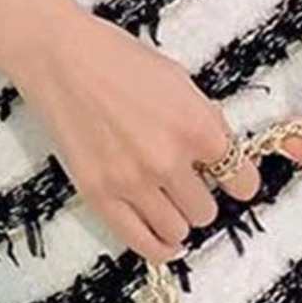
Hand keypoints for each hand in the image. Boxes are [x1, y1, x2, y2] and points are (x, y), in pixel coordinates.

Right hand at [1, 5, 262, 263]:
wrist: (58, 56)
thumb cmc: (116, 57)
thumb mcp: (178, 80)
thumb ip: (204, 121)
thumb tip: (220, 154)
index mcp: (197, 126)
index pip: (242, 182)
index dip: (237, 181)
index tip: (229, 179)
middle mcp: (169, 160)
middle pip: (207, 211)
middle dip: (198, 195)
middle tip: (183, 179)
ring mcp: (133, 181)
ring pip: (178, 230)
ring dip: (176, 216)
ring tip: (164, 198)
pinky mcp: (99, 195)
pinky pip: (142, 243)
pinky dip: (158, 246)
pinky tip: (163, 239)